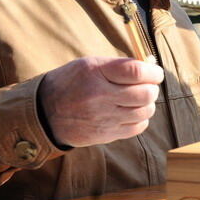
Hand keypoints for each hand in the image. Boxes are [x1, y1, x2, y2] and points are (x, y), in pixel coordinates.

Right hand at [38, 57, 163, 146]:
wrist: (44, 113)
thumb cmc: (72, 83)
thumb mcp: (90, 65)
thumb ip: (120, 65)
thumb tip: (151, 67)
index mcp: (95, 73)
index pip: (136, 72)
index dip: (153, 72)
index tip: (155, 73)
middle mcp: (99, 96)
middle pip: (146, 93)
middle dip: (152, 88)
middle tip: (147, 86)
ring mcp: (103, 118)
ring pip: (145, 111)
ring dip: (147, 104)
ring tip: (136, 99)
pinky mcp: (105, 134)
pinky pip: (138, 127)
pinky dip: (140, 119)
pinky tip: (130, 112)